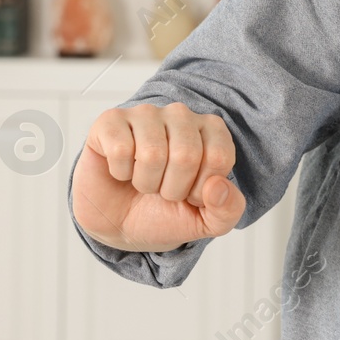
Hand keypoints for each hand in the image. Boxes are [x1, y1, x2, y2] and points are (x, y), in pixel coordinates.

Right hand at [72, 102, 245, 252]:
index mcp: (212, 130)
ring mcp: (145, 114)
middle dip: (173, 189)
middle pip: (186, 155)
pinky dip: (120, 172)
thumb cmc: (165, 214)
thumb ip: (228, 209)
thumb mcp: (207, 223)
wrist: (119, 225)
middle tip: (162, 190)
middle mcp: (181, 114)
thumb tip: (217, 186)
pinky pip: (120, 149)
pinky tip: (120, 171)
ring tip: (142, 181)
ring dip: (145, 183)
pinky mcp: (110, 121)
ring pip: (152, 153)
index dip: (201, 189)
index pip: (219, 157)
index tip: (190, 194)